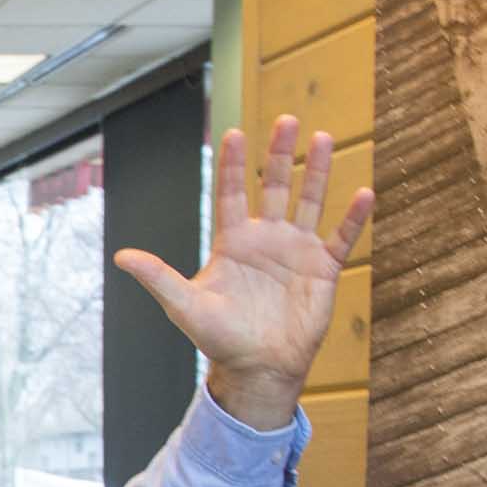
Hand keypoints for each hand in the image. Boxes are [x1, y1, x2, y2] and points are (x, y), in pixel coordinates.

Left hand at [115, 116, 373, 431]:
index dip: (233, 165)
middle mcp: (266, 239)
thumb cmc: (218, 337)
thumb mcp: (185, 305)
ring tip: (323, 137)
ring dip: (316, 172)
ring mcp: (296, 251)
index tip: (234, 132)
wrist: (257, 367)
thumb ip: (158, 277)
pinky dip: (353, 218)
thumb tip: (120, 257)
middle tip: (287, 119)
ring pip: (308, 201)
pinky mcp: (323, 269)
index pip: (231, 194)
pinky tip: (365, 193)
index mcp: (233, 242)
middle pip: (274, 187)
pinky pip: (341, 238)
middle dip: (279, 155)